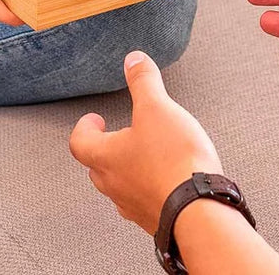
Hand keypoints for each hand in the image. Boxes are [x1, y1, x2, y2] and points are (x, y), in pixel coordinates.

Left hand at [69, 51, 221, 234]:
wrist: (199, 212)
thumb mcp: (157, 108)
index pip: (79, 143)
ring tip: (144, 154)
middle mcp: (115, 186)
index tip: (94, 119)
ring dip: (127, 169)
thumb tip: (133, 60)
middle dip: (105, 148)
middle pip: (97, 167)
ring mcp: (134, 206)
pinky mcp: (155, 219)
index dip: (84, 128)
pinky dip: (149, 187)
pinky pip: (144, 201)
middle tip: (117, 135)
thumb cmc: (173, 162)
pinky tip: (167, 178)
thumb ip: (143, 82)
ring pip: (120, 186)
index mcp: (106, 158)